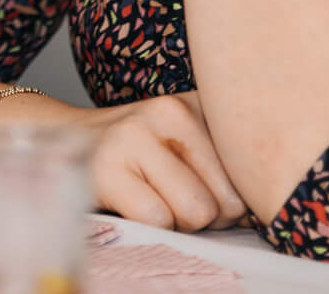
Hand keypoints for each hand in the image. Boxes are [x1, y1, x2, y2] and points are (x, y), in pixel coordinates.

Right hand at [82, 92, 248, 231]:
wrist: (70, 141)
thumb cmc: (142, 155)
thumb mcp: (187, 143)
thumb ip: (227, 167)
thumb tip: (258, 212)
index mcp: (198, 102)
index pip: (249, 173)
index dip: (235, 202)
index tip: (209, 195)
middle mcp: (170, 110)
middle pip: (226, 201)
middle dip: (207, 217)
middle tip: (176, 200)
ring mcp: (135, 136)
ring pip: (195, 213)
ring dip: (178, 222)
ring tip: (156, 198)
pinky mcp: (107, 167)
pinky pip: (158, 220)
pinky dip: (150, 224)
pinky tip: (133, 202)